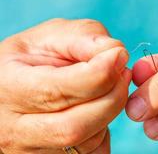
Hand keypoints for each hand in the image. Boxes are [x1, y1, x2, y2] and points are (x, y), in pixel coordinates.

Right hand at [0, 19, 130, 152]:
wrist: (15, 85)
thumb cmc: (35, 58)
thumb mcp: (51, 36)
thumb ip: (83, 38)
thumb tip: (117, 52)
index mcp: (8, 88)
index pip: (56, 92)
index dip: (99, 74)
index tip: (120, 55)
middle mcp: (14, 129)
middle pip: (74, 126)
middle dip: (111, 97)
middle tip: (124, 73)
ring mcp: (32, 151)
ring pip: (87, 142)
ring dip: (110, 111)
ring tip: (110, 86)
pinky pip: (93, 152)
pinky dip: (104, 128)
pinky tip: (97, 107)